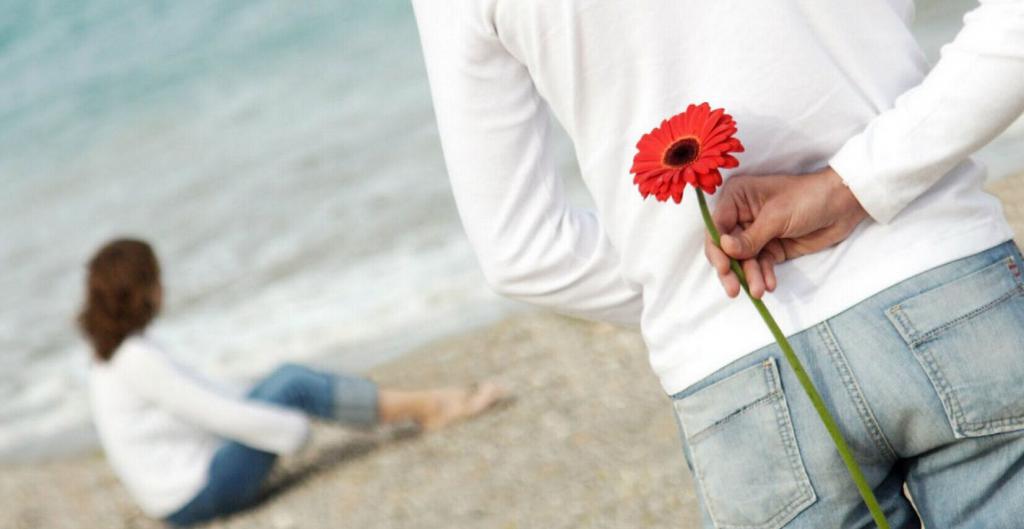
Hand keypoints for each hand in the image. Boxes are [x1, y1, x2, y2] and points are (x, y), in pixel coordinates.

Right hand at [703, 166, 867, 298]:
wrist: (844, 204)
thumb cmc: (809, 198)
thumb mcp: (777, 216)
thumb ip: (750, 237)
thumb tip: (725, 250)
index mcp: (738, 198)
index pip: (717, 226)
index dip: (717, 249)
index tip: (723, 268)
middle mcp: (742, 216)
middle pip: (726, 247)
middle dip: (731, 269)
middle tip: (734, 290)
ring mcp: (757, 233)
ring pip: (744, 260)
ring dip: (750, 276)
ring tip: (759, 291)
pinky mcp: (772, 247)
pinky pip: (762, 265)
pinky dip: (764, 275)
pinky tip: (770, 284)